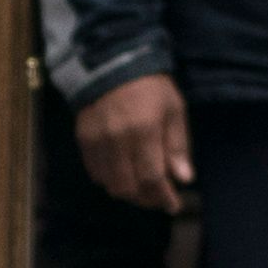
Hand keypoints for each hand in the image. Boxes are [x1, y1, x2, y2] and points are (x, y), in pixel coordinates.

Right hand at [75, 76, 195, 211]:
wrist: (113, 62)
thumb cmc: (151, 86)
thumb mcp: (174, 110)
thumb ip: (178, 146)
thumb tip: (183, 179)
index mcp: (144, 131)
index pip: (152, 178)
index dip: (163, 197)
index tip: (174, 206)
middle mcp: (117, 140)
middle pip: (128, 188)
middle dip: (146, 199)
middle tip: (159, 197)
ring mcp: (97, 141)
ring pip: (110, 184)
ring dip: (128, 192)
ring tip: (142, 187)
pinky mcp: (83, 139)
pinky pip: (95, 172)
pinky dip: (110, 180)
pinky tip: (122, 173)